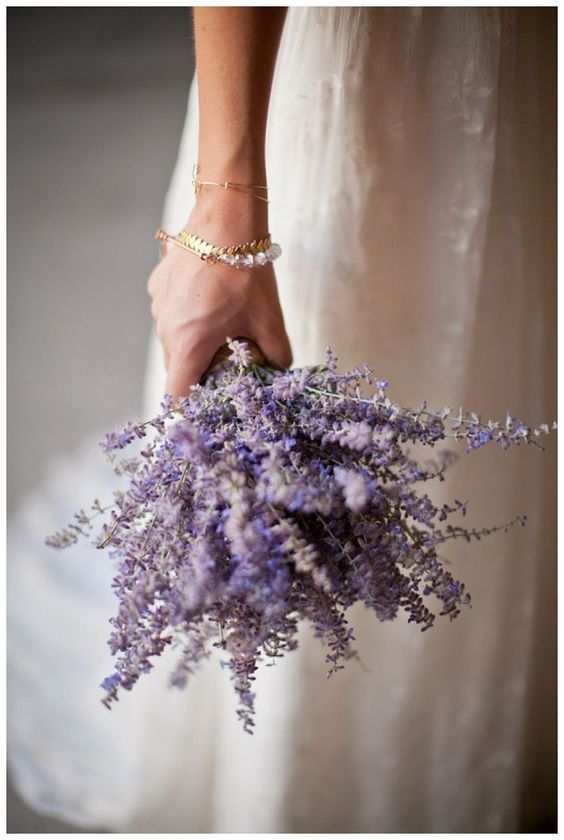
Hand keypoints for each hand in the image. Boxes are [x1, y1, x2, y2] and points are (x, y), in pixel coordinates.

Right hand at [147, 205, 291, 396]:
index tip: (206, 407)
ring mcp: (158, 306)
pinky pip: (171, 314)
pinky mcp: (157, 286)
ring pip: (173, 340)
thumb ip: (276, 355)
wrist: (225, 219)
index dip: (191, 408)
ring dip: (194, 343)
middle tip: (229, 361)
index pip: (177, 395)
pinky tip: (211, 298)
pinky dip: (188, 317)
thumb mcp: (269, 320)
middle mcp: (165, 329)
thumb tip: (279, 372)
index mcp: (188, 345)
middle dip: (200, 372)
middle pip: (177, 368)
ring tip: (224, 325)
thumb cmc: (247, 273)